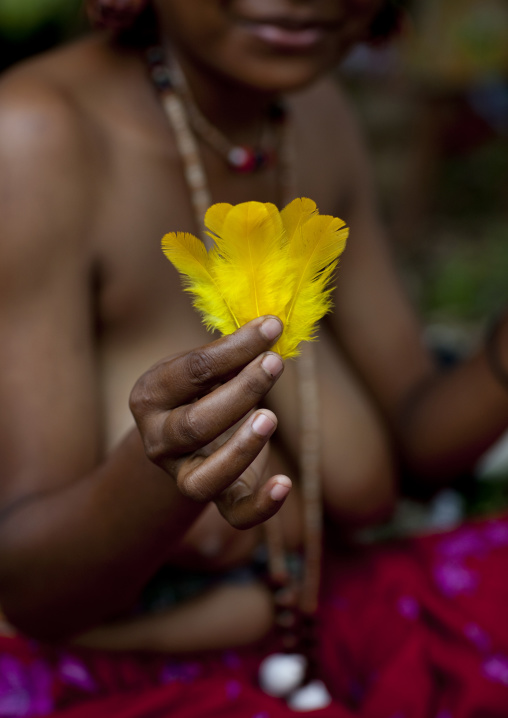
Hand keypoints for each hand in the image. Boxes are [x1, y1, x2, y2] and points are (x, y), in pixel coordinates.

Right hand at [129, 316, 291, 528]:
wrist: (183, 440)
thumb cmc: (198, 390)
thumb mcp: (203, 369)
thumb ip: (228, 356)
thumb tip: (269, 330)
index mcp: (150, 396)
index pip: (192, 371)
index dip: (235, 349)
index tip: (272, 327)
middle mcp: (159, 441)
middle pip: (195, 425)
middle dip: (240, 392)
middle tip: (274, 364)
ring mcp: (183, 475)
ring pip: (206, 478)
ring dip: (242, 448)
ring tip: (271, 417)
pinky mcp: (216, 499)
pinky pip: (236, 516)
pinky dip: (262, 506)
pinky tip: (285, 483)